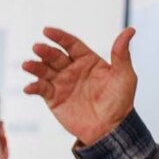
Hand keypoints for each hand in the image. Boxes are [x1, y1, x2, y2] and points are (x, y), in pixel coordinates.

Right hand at [22, 26, 137, 145]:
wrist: (111, 129)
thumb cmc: (120, 102)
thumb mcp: (124, 76)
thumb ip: (122, 54)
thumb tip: (130, 30)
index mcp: (88, 60)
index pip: (71, 44)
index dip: (59, 37)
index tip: (47, 31)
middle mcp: (72, 69)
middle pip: (55, 56)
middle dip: (45, 51)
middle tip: (37, 48)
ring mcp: (62, 84)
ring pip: (44, 71)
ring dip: (35, 67)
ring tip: (27, 65)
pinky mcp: (54, 99)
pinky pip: (41, 90)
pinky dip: (33, 87)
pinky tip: (29, 87)